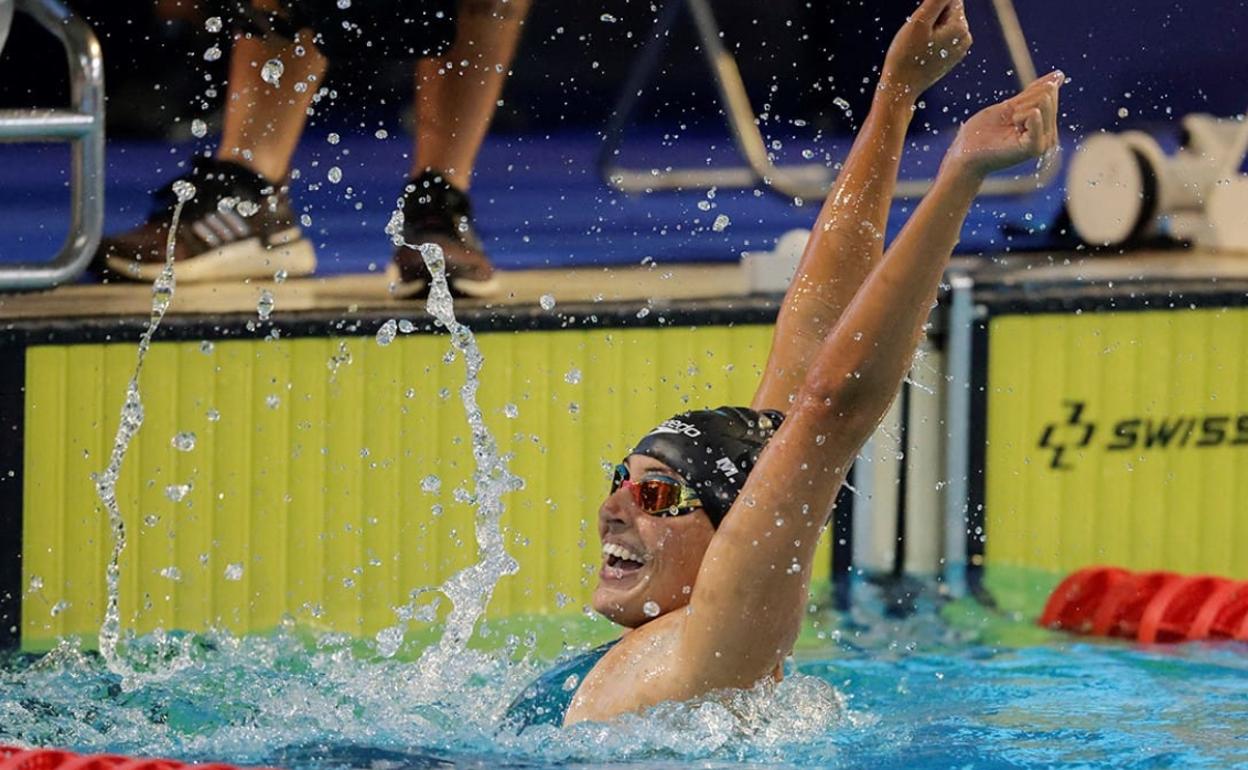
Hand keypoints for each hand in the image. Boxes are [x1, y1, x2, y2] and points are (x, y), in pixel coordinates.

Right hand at [880, 0, 971, 98]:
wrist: (901, 89)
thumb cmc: (906, 56)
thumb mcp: (919, 22)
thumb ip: (937, 0)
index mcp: (960, 27)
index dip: (929, 8)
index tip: (920, 25)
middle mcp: (965, 37)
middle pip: (948, 11)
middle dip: (931, 18)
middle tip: (917, 37)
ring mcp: (959, 49)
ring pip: (943, 24)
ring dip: (929, 29)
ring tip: (918, 46)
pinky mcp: (951, 57)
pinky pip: (941, 37)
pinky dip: (929, 40)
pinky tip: (920, 53)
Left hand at [944, 71, 1062, 179]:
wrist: (966, 153)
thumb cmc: (983, 132)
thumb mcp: (1011, 106)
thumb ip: (1034, 93)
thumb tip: (1059, 75)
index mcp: (1045, 124)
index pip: (1048, 92)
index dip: (1024, 97)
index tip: (1011, 114)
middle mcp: (1049, 135)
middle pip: (1046, 96)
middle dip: (1021, 103)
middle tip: (1007, 122)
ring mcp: (1043, 142)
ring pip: (1041, 102)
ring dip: (1017, 111)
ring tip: (1008, 128)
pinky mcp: (1034, 147)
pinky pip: (1036, 117)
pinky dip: (1024, 116)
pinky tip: (1013, 126)